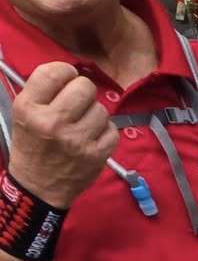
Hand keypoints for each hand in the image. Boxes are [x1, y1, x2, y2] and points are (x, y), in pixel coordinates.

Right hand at [8, 63, 116, 206]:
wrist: (38, 188)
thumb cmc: (31, 146)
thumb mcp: (23, 114)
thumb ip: (43, 90)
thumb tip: (71, 72)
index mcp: (29, 108)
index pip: (54, 72)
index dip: (65, 72)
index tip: (66, 80)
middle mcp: (53, 122)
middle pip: (85, 87)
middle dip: (83, 92)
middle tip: (77, 104)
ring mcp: (77, 140)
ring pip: (101, 108)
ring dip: (94, 114)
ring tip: (82, 125)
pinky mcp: (96, 155)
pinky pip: (112, 130)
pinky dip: (104, 132)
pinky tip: (92, 138)